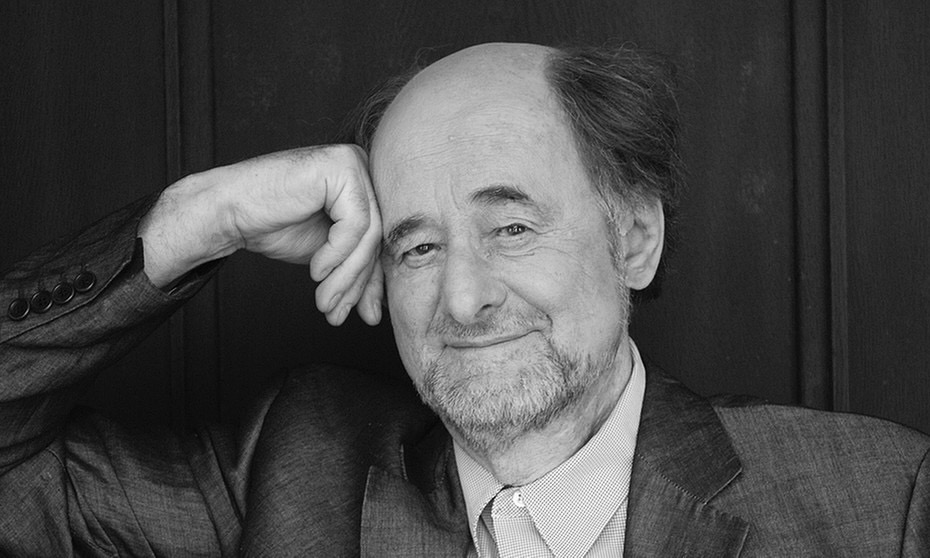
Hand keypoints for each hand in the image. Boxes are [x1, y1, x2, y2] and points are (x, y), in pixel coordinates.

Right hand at [139, 145, 382, 325]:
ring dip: (346, 276)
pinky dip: (337, 253)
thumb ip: (356, 272)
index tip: (366, 315)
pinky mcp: (340, 167)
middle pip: (378, 238)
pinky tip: (316, 269)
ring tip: (324, 301)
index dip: (372, 282)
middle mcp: (363, 166)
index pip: (381, 239)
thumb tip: (379, 312)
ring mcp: (353, 162)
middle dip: (358, 284)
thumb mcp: (327, 256)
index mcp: (364, 184)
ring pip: (369, 235)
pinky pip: (355, 224)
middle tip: (338, 315)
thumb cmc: (273, 226)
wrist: (226, 211)